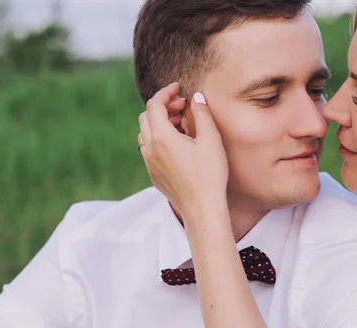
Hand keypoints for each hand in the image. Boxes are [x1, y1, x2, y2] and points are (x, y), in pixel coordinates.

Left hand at [138, 83, 228, 219]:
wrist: (202, 209)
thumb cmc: (209, 175)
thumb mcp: (211, 140)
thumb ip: (202, 114)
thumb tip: (197, 98)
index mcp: (161, 137)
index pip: (154, 105)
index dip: (165, 93)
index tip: (178, 88)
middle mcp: (150, 148)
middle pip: (146, 117)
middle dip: (162, 107)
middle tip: (182, 107)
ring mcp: (149, 163)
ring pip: (145, 133)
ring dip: (159, 123)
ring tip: (181, 125)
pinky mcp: (153, 174)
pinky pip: (149, 149)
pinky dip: (159, 138)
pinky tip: (178, 144)